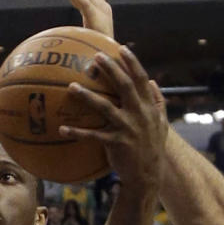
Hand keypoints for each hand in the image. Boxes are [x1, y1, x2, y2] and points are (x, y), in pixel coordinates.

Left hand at [61, 48, 166, 191]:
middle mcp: (139, 115)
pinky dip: (77, 133)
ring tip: (71, 86)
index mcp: (149, 107)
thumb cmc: (152, 148)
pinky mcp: (116, 144)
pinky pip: (93, 136)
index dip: (132, 63)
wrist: (148, 176)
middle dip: (111, 69)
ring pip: (105, 108)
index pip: (141, 80)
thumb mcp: (161, 124)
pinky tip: (62, 129)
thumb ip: (158, 102)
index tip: (121, 48)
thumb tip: (153, 82)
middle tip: (95, 57)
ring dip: (87, 96)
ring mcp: (128, 129)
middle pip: (124, 86)